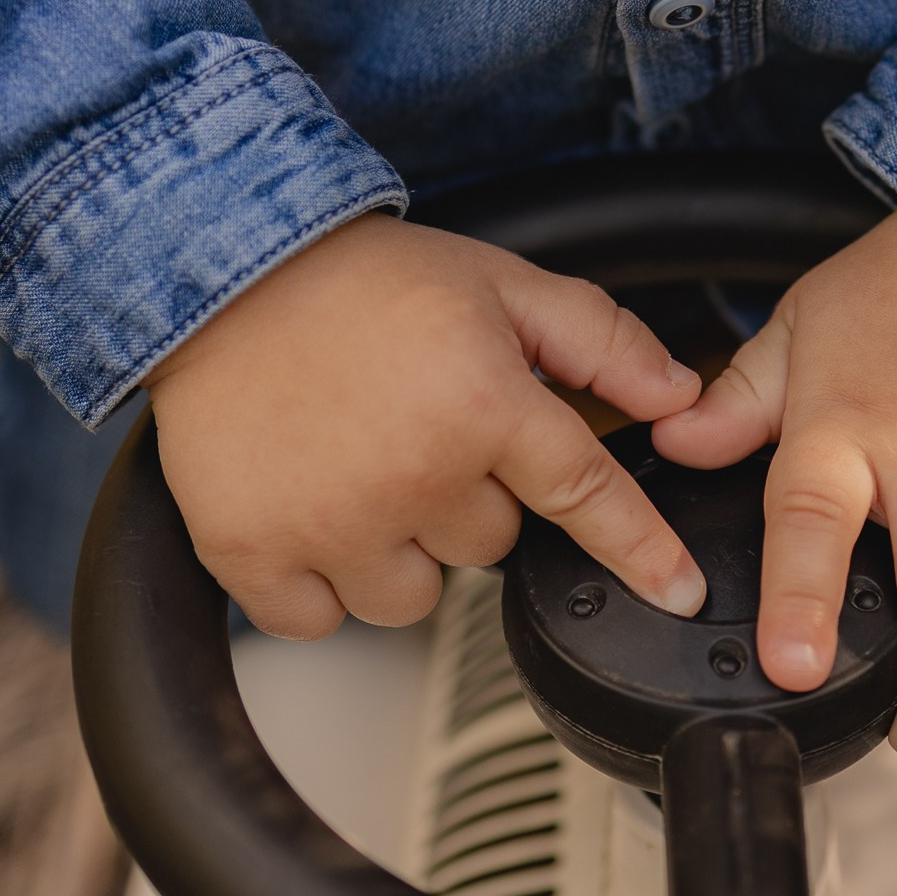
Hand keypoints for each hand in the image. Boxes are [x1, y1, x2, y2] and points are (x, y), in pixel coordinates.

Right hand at [144, 212, 708, 635]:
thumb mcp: (498, 284)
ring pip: (412, 598)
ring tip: (358, 469)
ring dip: (398, 552)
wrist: (217, 275)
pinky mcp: (253, 553)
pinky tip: (308, 509)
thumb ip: (599, 341)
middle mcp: (413, 475)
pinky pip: (320, 620)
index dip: (640, 549)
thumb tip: (679, 397)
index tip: (676, 593)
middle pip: (490, 546)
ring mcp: (330, 523)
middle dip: (467, 499)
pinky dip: (318, 584)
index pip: (585, 495)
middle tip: (416, 431)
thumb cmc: (360, 282)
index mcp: (482, 405)